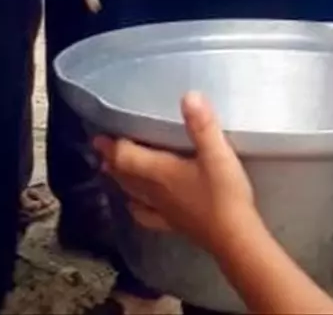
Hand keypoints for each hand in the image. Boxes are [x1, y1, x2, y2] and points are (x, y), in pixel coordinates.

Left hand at [94, 92, 256, 253]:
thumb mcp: (218, 154)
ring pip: (133, 193)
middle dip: (112, 159)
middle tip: (101, 148)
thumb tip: (189, 95)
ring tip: (111, 171)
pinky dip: (136, 207)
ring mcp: (163, 210)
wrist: (235, 237)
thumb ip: (203, 125)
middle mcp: (155, 191)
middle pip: (126, 174)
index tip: (98, 136)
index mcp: (161, 172)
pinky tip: (135, 205)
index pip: (127, 157)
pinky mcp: (174, 224)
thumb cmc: (225, 193)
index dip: (112, 145)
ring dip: (121, 180)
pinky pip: (147, 215)